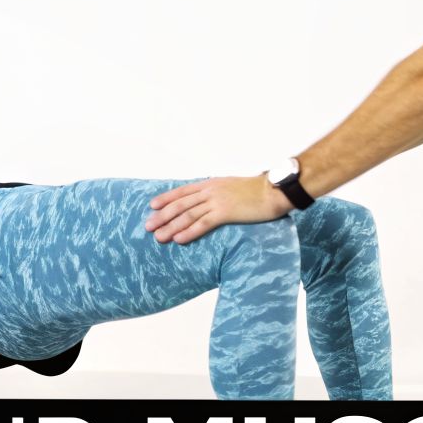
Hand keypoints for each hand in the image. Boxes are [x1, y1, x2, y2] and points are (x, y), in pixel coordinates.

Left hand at [144, 175, 292, 244]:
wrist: (274, 190)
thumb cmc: (257, 190)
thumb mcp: (232, 186)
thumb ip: (218, 192)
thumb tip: (209, 200)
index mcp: (210, 183)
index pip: (182, 191)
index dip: (166, 199)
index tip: (152, 206)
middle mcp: (210, 191)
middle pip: (180, 204)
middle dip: (162, 216)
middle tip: (148, 226)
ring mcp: (217, 201)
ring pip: (187, 215)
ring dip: (171, 227)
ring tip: (158, 237)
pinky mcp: (225, 213)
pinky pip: (202, 224)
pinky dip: (188, 232)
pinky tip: (178, 239)